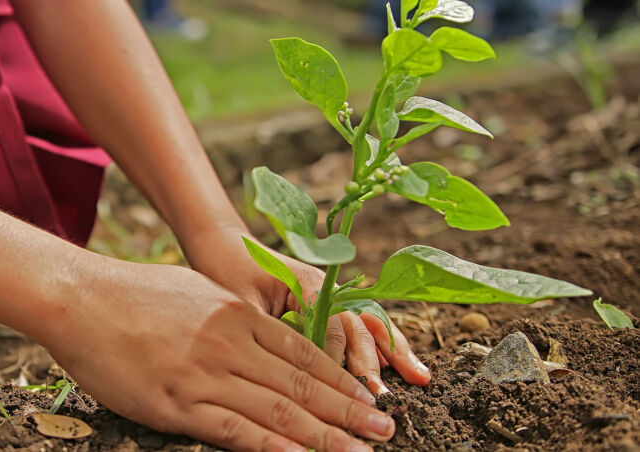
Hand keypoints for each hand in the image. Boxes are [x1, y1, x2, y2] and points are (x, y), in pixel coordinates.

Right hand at [40, 260, 394, 450]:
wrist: (79, 298)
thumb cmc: (130, 293)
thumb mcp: (194, 291)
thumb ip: (230, 316)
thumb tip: (256, 333)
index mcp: (237, 314)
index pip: (304, 353)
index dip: (341, 379)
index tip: (369, 397)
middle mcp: (231, 344)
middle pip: (303, 385)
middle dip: (349, 411)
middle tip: (386, 430)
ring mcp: (206, 375)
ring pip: (280, 412)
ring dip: (327, 436)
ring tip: (361, 451)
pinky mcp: (178, 404)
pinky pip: (237, 432)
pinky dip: (277, 450)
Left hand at [181, 226, 430, 395]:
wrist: (223, 244)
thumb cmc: (225, 271)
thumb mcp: (241, 302)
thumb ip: (269, 329)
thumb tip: (287, 369)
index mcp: (307, 283)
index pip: (332, 326)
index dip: (339, 360)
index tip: (345, 391)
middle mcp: (326, 287)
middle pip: (358, 326)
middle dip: (373, 362)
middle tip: (382, 397)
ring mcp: (331, 293)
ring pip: (369, 324)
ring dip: (394, 351)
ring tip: (420, 378)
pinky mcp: (328, 302)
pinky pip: (361, 323)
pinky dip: (383, 344)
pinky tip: (401, 364)